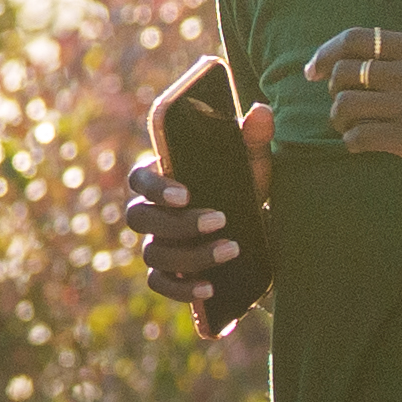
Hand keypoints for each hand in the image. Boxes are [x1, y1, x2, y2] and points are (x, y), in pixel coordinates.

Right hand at [118, 153, 256, 322]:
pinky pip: (161, 284)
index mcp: (162, 179)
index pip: (139, 179)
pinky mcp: (168, 274)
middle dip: (179, 223)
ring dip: (191, 256)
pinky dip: (182, 289)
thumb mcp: (253, 163)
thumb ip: (255, 137)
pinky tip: (210, 289)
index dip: (154, 187)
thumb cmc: (244, 187)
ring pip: (154, 254)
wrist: (257, 226)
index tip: (185, 194)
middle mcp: (150, 213)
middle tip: (220, 220)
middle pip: (141, 219)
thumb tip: (262, 112)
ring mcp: (156, 244)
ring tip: (232, 249)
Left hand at [295, 29, 401, 198]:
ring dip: (339, 120)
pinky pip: (360, 136)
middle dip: (333, 92)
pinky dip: (352, 142)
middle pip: (345, 72)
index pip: (355, 39)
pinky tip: (361, 145)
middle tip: (342, 107)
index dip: (325, 53)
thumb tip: (352, 63)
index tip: (313, 71)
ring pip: (346, 105)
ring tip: (349, 127)